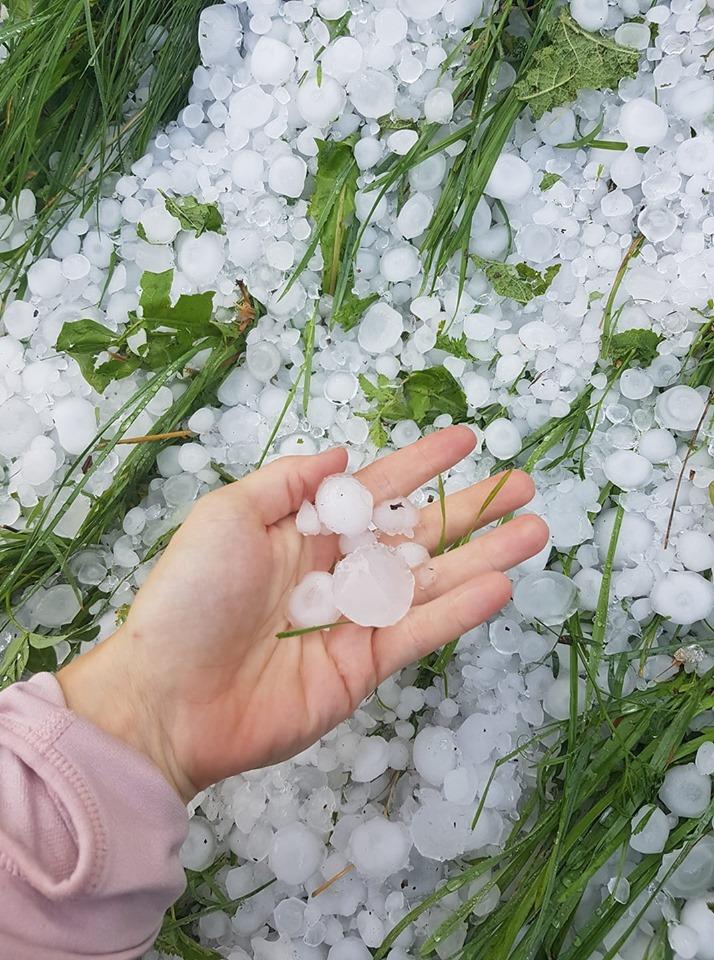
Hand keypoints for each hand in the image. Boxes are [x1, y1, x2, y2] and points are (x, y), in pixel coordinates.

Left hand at [58, 426, 547, 801]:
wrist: (170, 696)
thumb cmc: (190, 597)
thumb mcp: (229, 515)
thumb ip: (290, 482)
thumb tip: (340, 452)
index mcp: (305, 532)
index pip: (377, 489)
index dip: (421, 463)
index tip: (466, 439)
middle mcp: (337, 572)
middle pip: (417, 534)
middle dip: (471, 509)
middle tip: (524, 487)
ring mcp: (354, 621)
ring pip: (432, 581)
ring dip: (485, 556)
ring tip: (534, 531)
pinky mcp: (363, 667)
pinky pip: (420, 632)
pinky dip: (460, 611)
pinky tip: (500, 585)